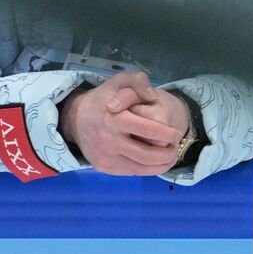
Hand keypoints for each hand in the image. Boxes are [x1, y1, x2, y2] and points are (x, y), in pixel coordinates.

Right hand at [58, 72, 184, 174]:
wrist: (76, 119)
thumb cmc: (104, 98)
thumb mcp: (120, 81)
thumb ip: (138, 81)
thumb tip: (152, 96)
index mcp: (114, 118)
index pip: (148, 130)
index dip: (167, 134)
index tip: (176, 133)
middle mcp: (109, 140)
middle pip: (147, 154)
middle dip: (167, 153)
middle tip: (176, 147)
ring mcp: (106, 157)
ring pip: (141, 167)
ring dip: (161, 165)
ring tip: (171, 157)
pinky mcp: (104, 167)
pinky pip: (131, 172)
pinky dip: (147, 170)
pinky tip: (156, 163)